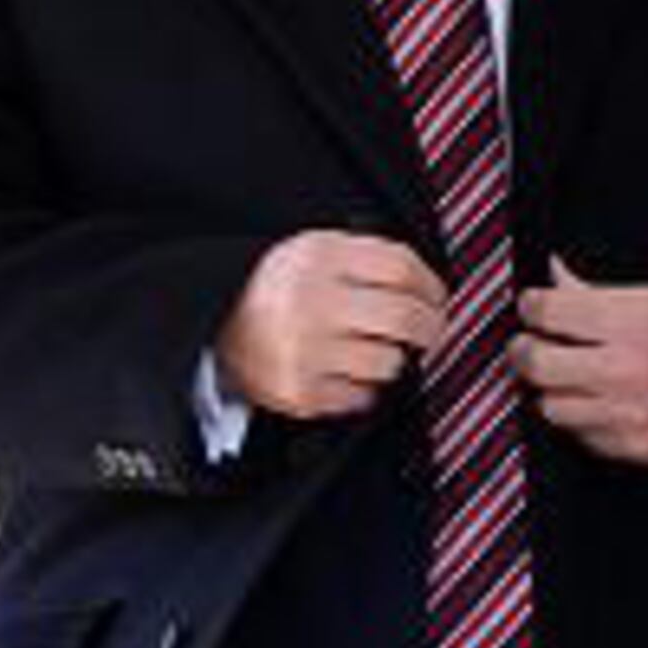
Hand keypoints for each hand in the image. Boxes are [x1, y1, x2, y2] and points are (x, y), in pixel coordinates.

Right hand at [215, 231, 444, 418]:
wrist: (211, 324)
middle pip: (405, 318)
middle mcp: (311, 302)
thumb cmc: (275, 287)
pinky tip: (345, 371)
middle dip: (431, 328)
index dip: (430, 285)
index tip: (436, 296)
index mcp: (318, 258)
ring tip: (373, 349)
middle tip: (430, 331)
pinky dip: (364, 388)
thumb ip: (365, 259)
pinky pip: (363, 397)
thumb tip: (427, 288)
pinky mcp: (300, 393)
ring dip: (392, 358)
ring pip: (389, 362)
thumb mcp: (312, 250)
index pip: (400, 268)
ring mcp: (305, 352)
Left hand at [511, 258, 647, 464]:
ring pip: (549, 404)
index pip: (547, 311)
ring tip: (564, 375)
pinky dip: (578, 417)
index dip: (531, 305)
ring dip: (551, 388)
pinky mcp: (630, 445)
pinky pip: (577, 434)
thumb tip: (554, 273)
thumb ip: (598, 292)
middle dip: (523, 349)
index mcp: (632, 323)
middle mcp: (625, 369)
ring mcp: (627, 413)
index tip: (533, 307)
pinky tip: (593, 401)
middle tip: (527, 344)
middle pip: (535, 362)